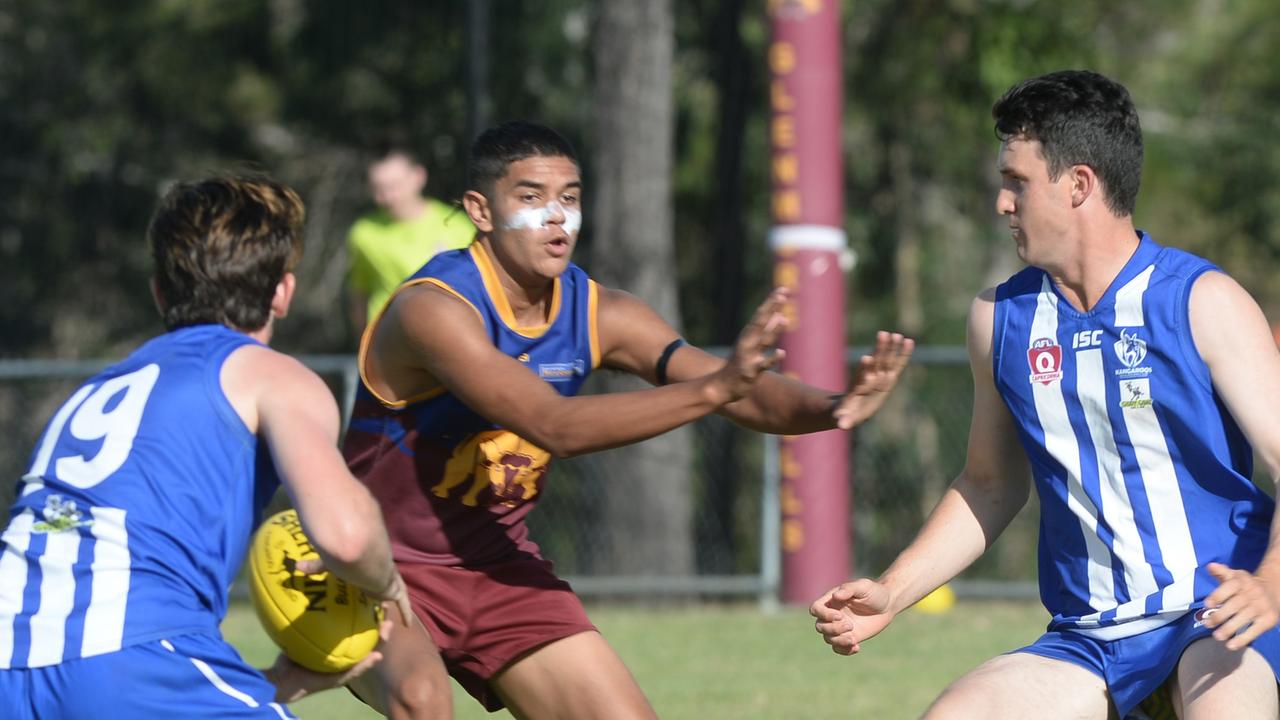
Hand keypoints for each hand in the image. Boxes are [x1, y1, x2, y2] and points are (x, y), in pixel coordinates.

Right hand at [296, 558, 413, 628]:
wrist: (364, 560)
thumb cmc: (347, 560)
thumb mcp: (329, 563)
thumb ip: (315, 566)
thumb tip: (295, 566)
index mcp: (365, 571)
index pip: (366, 580)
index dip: (367, 588)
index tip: (364, 596)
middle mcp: (379, 576)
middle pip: (382, 590)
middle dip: (381, 599)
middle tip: (380, 612)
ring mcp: (389, 583)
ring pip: (393, 596)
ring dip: (393, 606)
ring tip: (392, 619)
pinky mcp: (396, 590)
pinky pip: (403, 604)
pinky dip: (405, 613)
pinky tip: (408, 624)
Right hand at [717, 287, 789, 400]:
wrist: (723, 385)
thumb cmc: (740, 362)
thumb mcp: (752, 343)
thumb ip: (767, 330)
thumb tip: (780, 314)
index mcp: (748, 333)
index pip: (761, 314)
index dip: (772, 302)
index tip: (783, 289)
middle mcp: (747, 342)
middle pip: (760, 322)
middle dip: (771, 308)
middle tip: (782, 295)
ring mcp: (749, 356)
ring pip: (763, 341)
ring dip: (773, 330)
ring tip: (784, 320)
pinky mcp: (751, 371)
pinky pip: (763, 365)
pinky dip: (772, 358)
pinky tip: (782, 353)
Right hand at [809, 579, 894, 655]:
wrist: (887, 605)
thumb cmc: (874, 592)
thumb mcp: (863, 587)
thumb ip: (849, 589)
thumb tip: (835, 596)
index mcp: (832, 600)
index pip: (816, 609)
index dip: (824, 615)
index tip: (840, 616)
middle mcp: (832, 614)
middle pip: (820, 626)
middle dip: (833, 629)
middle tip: (850, 626)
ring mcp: (840, 627)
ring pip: (828, 638)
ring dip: (839, 641)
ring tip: (853, 639)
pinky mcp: (848, 637)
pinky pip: (838, 648)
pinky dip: (844, 650)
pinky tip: (857, 647)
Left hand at [831, 331, 913, 429]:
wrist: (850, 406)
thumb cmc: (846, 414)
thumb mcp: (843, 418)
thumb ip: (843, 420)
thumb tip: (841, 426)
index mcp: (858, 388)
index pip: (861, 377)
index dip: (864, 368)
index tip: (866, 358)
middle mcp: (868, 379)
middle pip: (874, 363)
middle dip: (879, 350)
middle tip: (882, 335)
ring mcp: (878, 376)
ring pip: (885, 360)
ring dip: (889, 347)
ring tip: (895, 334)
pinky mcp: (888, 377)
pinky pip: (896, 365)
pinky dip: (902, 354)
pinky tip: (909, 341)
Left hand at [1203, 562, 1279, 650]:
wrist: (1274, 589)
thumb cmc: (1245, 585)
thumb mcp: (1234, 576)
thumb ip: (1221, 572)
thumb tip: (1210, 566)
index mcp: (1241, 581)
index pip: (1229, 587)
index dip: (1218, 595)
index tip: (1206, 604)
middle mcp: (1253, 594)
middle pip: (1235, 605)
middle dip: (1220, 615)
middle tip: (1207, 624)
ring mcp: (1261, 607)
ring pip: (1244, 619)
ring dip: (1229, 629)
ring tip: (1217, 636)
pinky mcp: (1269, 620)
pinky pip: (1255, 631)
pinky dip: (1243, 639)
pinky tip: (1231, 645)